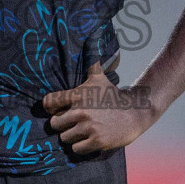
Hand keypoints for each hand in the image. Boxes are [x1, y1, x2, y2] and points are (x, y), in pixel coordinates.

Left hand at [41, 62, 156, 155]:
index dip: (50, 108)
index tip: (57, 110)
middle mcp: (81, 111)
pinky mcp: (97, 141)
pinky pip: (76, 149)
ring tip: (82, 131)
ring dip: (72, 137)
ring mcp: (89, 127)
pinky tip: (89, 139)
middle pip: (54, 124)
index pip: (49, 103)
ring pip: (65, 138)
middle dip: (62, 125)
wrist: (135, 112)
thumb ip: (89, 61)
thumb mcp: (98, 76)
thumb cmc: (113, 94)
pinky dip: (81, 147)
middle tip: (72, 123)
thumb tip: (92, 34)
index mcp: (78, 94)